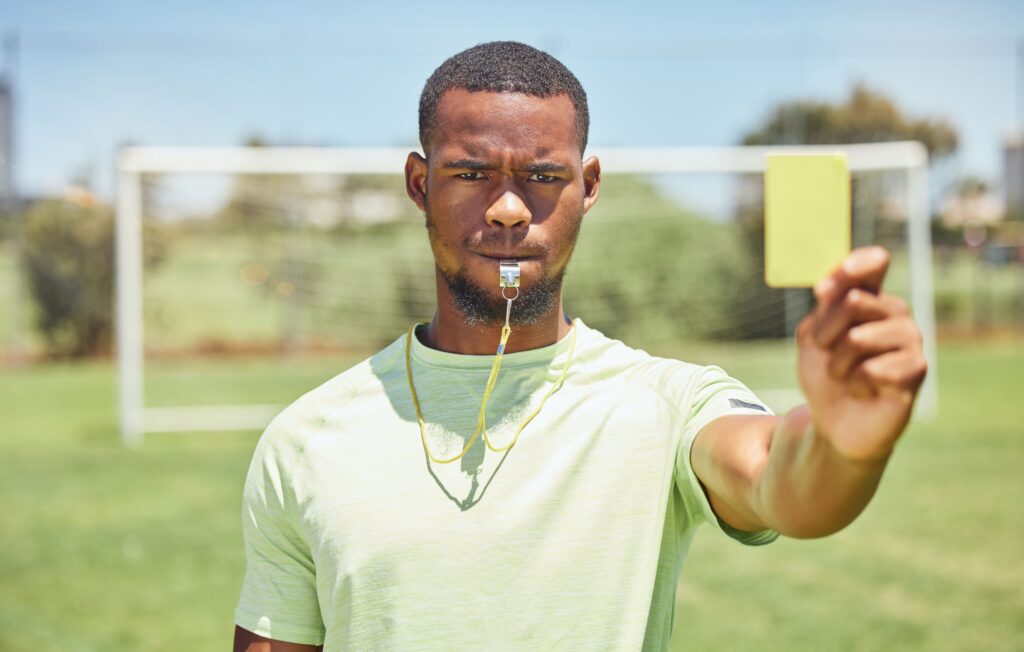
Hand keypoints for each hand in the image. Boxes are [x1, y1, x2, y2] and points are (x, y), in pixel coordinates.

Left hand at [796, 246, 927, 462]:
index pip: (873, 263)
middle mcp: (896, 313)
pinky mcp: (917, 371)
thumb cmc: (825, 375)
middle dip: (825, 332)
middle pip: (854, 300)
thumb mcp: (813, 337)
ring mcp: (911, 340)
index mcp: (871, 298)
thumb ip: (822, 309)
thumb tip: (828, 285)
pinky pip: (871, 370)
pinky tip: (863, 392)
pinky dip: (854, 385)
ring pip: (857, 338)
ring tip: (845, 377)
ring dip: (836, 364)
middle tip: (826, 353)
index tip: (825, 284)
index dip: (854, 264)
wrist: (834, 422)